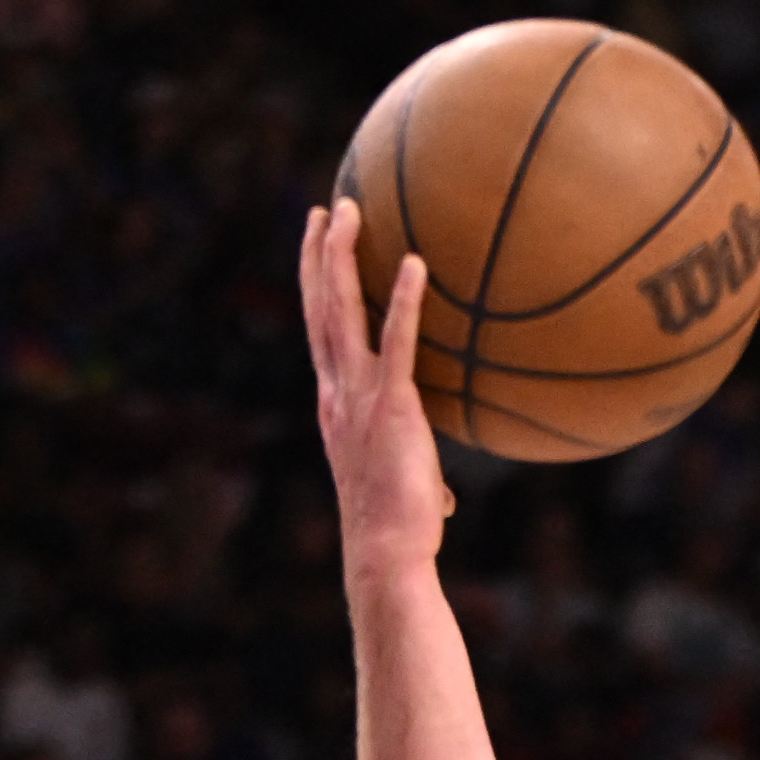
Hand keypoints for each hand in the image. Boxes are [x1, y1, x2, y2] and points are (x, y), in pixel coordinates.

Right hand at [301, 199, 451, 580]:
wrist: (386, 551)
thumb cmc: (398, 528)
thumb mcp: (403, 489)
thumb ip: (418, 478)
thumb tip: (447, 500)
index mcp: (334, 403)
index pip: (318, 331)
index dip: (312, 283)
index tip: (315, 243)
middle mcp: (336, 391)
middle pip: (319, 307)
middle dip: (319, 254)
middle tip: (325, 208)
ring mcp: (359, 396)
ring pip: (339, 311)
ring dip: (341, 256)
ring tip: (347, 210)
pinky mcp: (392, 406)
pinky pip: (397, 342)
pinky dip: (402, 301)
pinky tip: (415, 263)